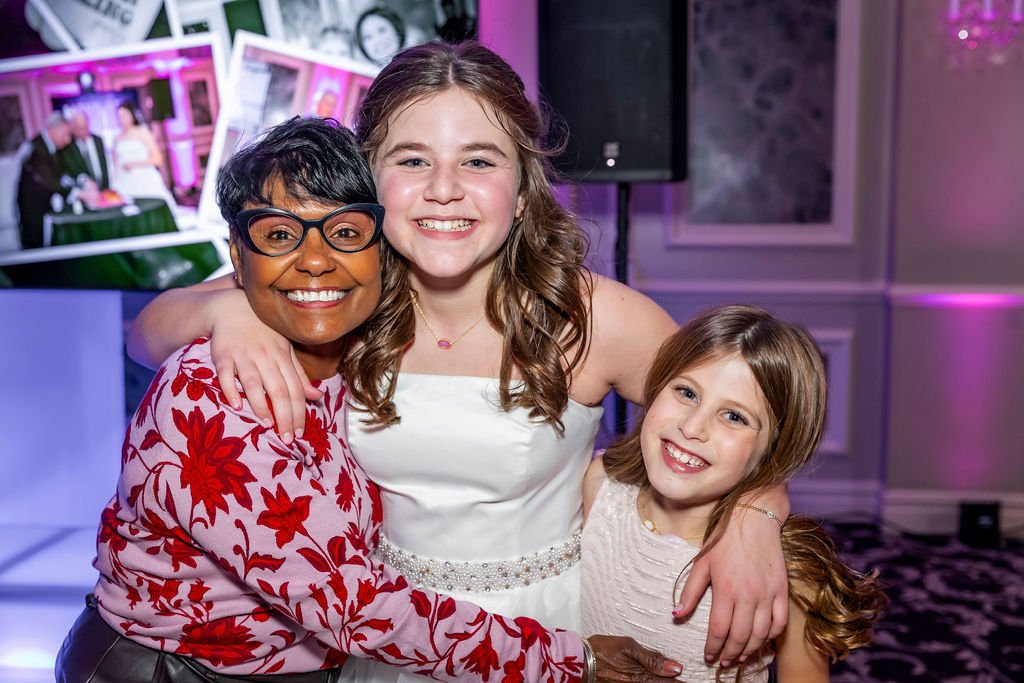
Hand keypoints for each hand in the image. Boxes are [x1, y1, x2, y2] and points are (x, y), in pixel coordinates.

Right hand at [208, 288, 320, 441]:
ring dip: (260, 405)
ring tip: (267, 425)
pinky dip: (230, 389)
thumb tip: (317, 396)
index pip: (295, 389)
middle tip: (288, 438)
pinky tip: (236, 405)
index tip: (301, 432)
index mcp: (282, 357)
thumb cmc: (263, 333)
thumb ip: (298, 374)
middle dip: (285, 416)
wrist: (232, 307)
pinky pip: (226, 374)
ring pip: (254, 383)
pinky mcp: (222, 355)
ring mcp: (243, 356)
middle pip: (279, 390)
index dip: (300, 411)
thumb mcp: (285, 350)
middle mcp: (265, 357)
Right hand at [587, 634, 681, 681]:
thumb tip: (675, 667)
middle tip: (685, 679)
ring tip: (673, 678)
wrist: (579, 660)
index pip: (669, 682)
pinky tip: (656, 679)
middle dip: (674, 682)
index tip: (690, 679)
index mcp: (641, 677)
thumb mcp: (628, 647)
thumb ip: (652, 658)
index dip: (681, 681)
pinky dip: (652, 682)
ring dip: (664, 682)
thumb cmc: (601, 650)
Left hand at [673, 496, 788, 666]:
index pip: (719, 630)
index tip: (708, 656)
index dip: (713, 648)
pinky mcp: (782, 591)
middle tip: (723, 662)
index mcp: (726, 590)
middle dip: (730, 654)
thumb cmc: (724, 539)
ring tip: (740, 656)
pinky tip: (762, 640)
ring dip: (750, 650)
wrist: (754, 519)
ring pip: (760, 634)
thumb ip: (690, 591)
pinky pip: (779, 622)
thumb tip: (676, 614)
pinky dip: (771, 636)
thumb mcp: (701, 563)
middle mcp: (748, 596)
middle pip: (740, 637)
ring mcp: (768, 595)